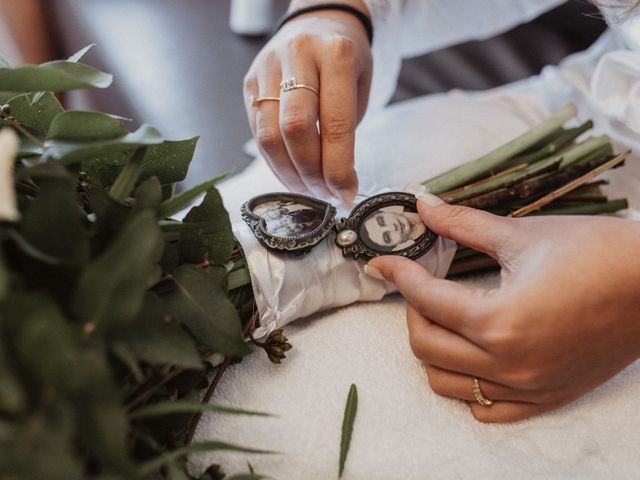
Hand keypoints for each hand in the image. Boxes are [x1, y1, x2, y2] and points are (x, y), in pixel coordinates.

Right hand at [243, 0, 372, 202]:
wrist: (316, 24)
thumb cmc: (345, 61)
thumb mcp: (360, 85)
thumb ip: (346, 129)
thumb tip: (335, 183)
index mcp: (336, 55)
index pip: (335, 124)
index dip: (339, 168)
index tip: (347, 194)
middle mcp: (298, 56)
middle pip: (295, 130)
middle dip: (312, 173)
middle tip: (326, 194)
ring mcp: (267, 68)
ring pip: (269, 136)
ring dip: (289, 174)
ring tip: (309, 189)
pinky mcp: (249, 83)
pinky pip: (257, 134)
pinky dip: (276, 162)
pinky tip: (292, 174)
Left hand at [368, 193, 639, 422]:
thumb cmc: (598, 253)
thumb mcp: (523, 234)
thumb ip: (462, 223)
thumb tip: (423, 204)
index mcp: (501, 321)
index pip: (425, 299)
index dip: (398, 274)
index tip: (384, 261)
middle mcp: (509, 365)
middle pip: (425, 346)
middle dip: (412, 310)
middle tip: (421, 284)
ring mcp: (528, 387)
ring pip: (447, 383)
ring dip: (433, 348)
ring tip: (444, 317)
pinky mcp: (547, 397)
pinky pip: (488, 408)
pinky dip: (467, 385)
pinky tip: (473, 355)